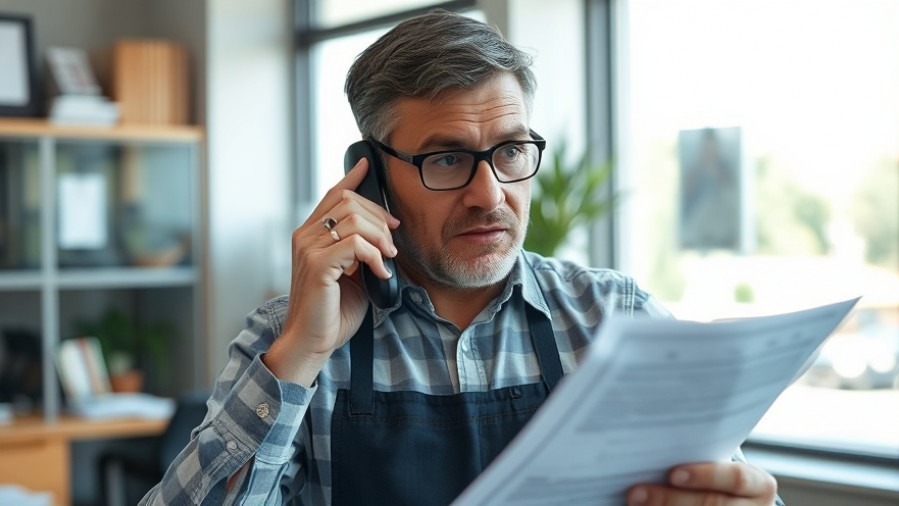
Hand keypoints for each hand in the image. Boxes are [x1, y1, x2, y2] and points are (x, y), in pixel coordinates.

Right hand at [264, 157, 399, 385]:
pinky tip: (381, 274)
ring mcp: (309, 249)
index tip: (367, 166)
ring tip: (387, 259)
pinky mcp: (318, 264)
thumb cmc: (332, 311)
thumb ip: (359, 250)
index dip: (352, 178)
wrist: (313, 341)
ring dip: (380, 238)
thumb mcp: (351, 273)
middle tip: (392, 242)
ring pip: (354, 218)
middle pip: (348, 200)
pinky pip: (355, 244)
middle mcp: (305, 236)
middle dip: (379, 216)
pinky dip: (375, 257)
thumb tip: (384, 233)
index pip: (331, 194)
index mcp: (310, 235)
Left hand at [627, 461, 777, 505]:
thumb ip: (695, 458)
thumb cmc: (715, 479)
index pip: (736, 479)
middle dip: (670, 499)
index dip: (705, 476)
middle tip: (635, 493)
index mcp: (758, 485)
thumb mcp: (715, 467)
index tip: (672, 474)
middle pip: (713, 505)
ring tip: (635, 503)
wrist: (730, 502)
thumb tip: (650, 448)